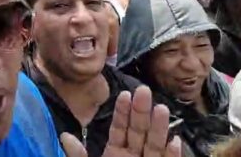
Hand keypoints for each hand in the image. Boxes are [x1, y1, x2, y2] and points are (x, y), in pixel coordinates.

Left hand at [60, 86, 180, 156]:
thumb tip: (65, 135)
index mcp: (115, 155)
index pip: (119, 129)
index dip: (122, 113)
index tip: (123, 95)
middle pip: (139, 132)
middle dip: (141, 113)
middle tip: (144, 91)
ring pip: (154, 147)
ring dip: (159, 129)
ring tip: (161, 109)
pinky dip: (171, 155)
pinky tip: (174, 141)